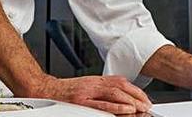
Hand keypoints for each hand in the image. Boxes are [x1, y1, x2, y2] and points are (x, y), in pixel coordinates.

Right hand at [30, 75, 151, 114]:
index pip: (120, 81)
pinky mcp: (81, 102)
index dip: (134, 89)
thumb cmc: (65, 92)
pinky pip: (102, 104)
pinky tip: (127, 110)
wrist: (44, 91)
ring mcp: (87, 93)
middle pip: (120, 86)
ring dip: (131, 101)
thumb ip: (101, 89)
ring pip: (114, 93)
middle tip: (147, 104)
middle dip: (136, 95)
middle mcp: (93, 84)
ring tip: (141, 108)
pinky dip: (116, 107)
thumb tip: (120, 96)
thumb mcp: (86, 86)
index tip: (144, 97)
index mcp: (96, 80)